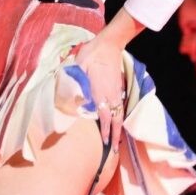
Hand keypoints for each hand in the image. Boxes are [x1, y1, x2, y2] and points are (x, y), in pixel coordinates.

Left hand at [73, 37, 126, 152]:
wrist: (109, 45)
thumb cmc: (91, 55)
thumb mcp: (79, 68)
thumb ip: (77, 85)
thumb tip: (76, 101)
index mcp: (101, 92)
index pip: (105, 116)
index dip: (105, 130)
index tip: (105, 143)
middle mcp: (111, 95)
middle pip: (116, 119)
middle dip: (115, 135)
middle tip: (115, 149)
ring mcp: (116, 92)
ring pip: (119, 114)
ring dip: (118, 128)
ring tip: (117, 140)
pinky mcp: (118, 88)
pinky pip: (120, 107)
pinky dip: (119, 118)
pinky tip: (117, 123)